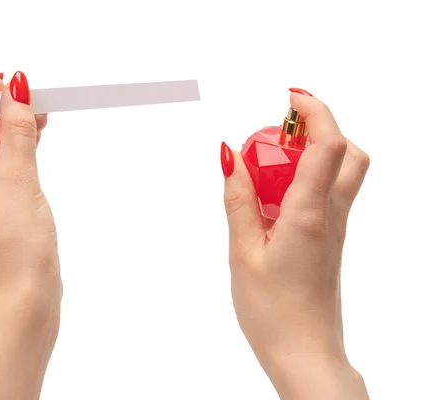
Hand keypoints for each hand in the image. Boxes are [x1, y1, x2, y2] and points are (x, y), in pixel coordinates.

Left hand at [0, 71, 59, 398]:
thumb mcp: (18, 176)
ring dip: (4, 142)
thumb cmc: (15, 250)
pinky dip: (3, 165)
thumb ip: (17, 130)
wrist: (27, 300)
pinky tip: (24, 146)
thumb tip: (18, 95)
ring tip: (33, 118)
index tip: (5, 80)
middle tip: (25, 97)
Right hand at [221, 91, 369, 398]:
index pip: (328, 144)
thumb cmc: (273, 311)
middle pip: (348, 152)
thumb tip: (231, 159)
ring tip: (272, 158)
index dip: (314, 110)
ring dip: (315, 150)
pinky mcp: (329, 240)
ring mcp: (335, 229)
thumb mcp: (243, 254)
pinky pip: (327, 194)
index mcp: (309, 214)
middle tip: (281, 127)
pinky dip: (307, 177)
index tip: (289, 96)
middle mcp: (331, 216)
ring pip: (342, 172)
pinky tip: (273, 195)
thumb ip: (238, 202)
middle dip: (320, 125)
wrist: (304, 353)